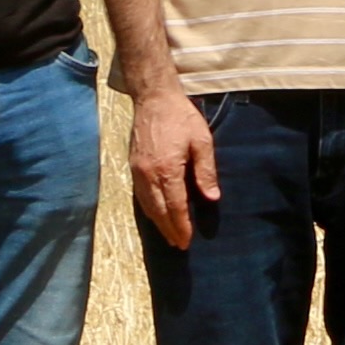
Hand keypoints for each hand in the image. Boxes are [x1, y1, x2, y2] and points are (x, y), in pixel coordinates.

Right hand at [124, 85, 221, 246]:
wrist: (154, 99)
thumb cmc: (181, 118)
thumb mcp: (202, 142)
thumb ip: (206, 171)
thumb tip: (211, 198)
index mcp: (167, 169)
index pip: (175, 206)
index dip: (181, 225)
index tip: (187, 240)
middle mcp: (148, 174)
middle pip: (158, 210)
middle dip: (169, 229)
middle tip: (178, 245)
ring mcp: (137, 171)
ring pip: (146, 205)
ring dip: (157, 222)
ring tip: (168, 235)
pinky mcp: (132, 166)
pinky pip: (139, 194)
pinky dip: (147, 209)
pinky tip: (155, 214)